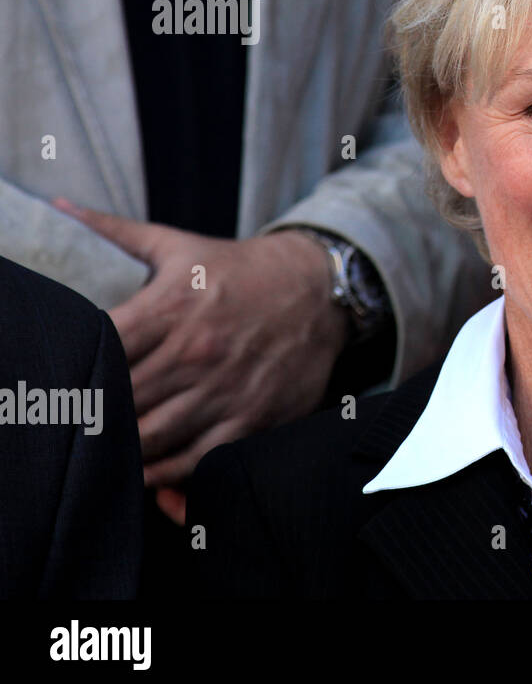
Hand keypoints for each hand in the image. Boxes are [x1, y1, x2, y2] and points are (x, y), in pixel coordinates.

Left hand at [54, 199, 350, 490]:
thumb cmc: (241, 269)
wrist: (320, 288)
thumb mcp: (179, 245)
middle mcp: (196, 350)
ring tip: (106, 454)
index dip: (74, 371)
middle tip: (75, 426)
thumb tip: (61, 207)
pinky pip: (198, 460)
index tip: (59, 382)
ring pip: (153, 438)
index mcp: (172, 305)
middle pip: (121, 402)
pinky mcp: (253, 417)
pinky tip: (148, 474)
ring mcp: (226, 388)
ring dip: (123, 452)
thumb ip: (115, 231)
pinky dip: (167, 476)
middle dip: (93, 418)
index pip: (103, 350)